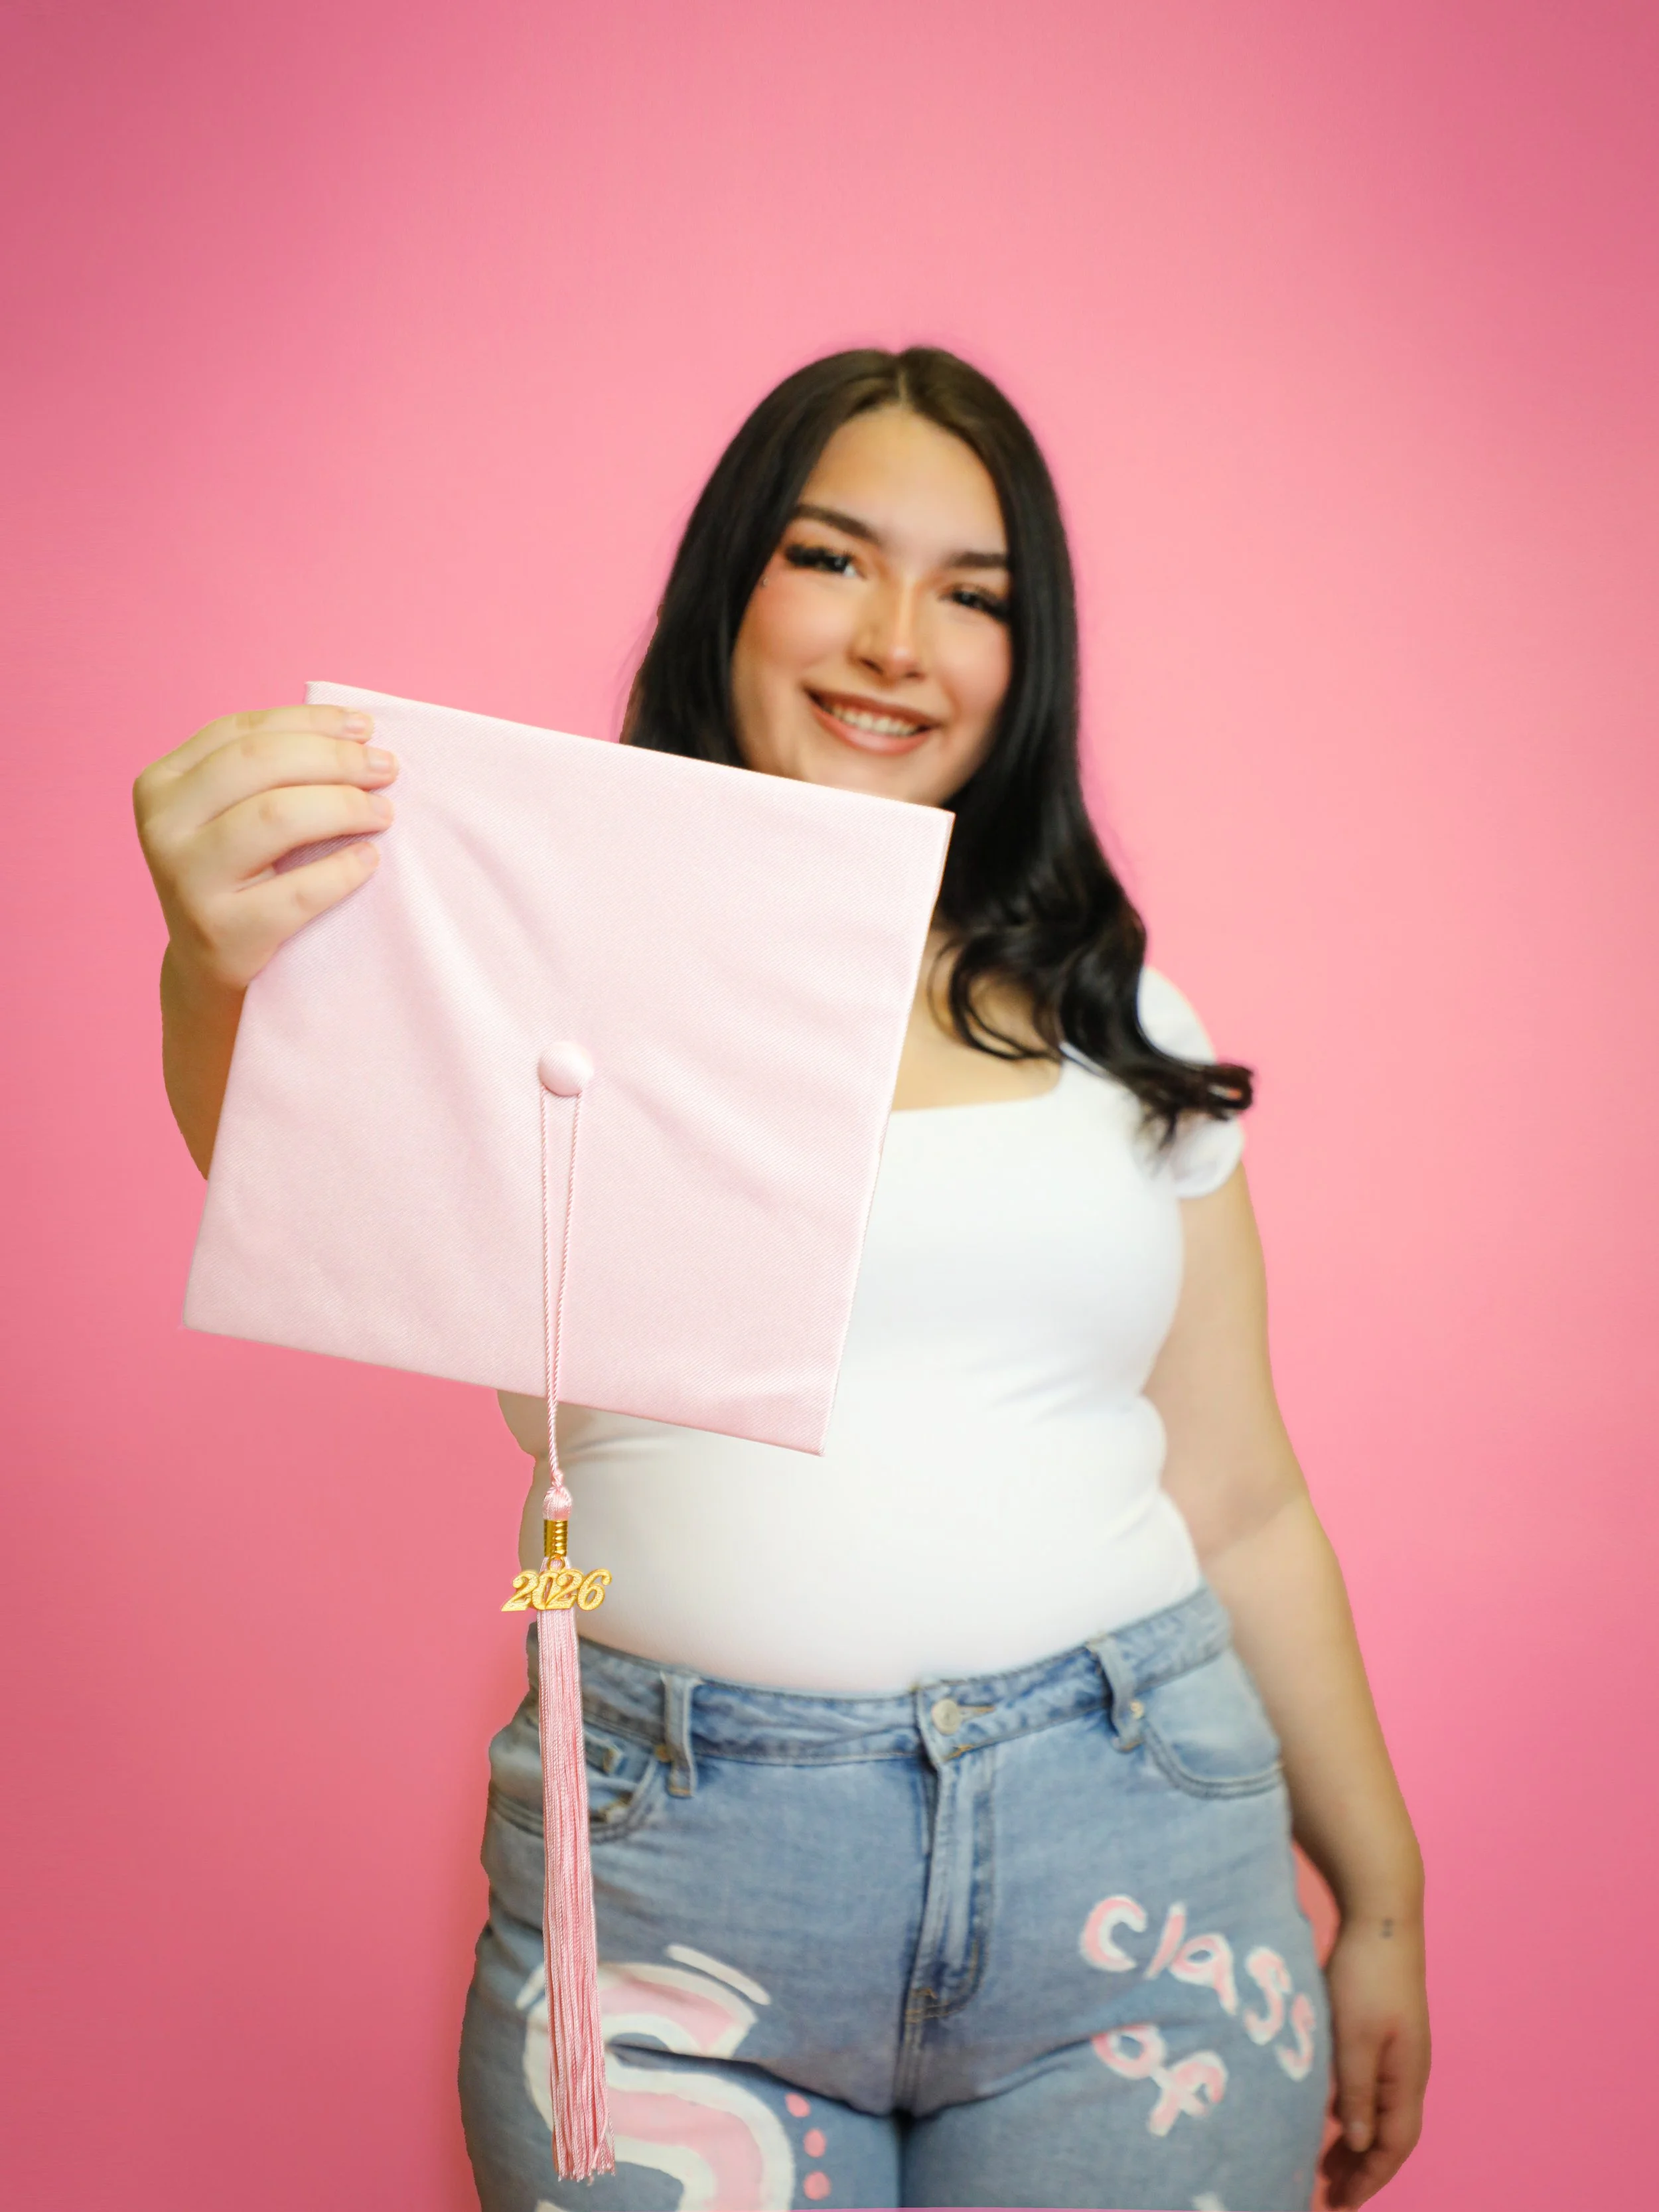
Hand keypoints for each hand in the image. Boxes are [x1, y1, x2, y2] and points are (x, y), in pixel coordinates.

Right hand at [134, 703, 397, 991]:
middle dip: (334, 759)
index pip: (242, 732)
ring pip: (275, 816)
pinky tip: (368, 860)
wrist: (212, 966)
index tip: (365, 728)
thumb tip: (358, 734)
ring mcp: (186, 878)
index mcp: (163, 783)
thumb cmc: (243, 876)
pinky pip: (296, 892)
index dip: (310, 723)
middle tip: (387, 768)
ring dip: (343, 807)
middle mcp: (163, 825)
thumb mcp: (234, 815)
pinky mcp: (219, 930)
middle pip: (259, 764)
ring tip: (383, 814)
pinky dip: (341, 871)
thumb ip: (271, 772)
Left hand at [1320, 1912, 1430, 2205]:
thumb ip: (1356, 2090)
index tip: (1344, 2203)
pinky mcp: (1385, 2031)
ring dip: (1357, 2139)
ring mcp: (1400, 2050)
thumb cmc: (1368, 1975)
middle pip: (1390, 2133)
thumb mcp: (1353, 2037)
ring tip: (1326, 2163)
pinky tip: (1332, 2111)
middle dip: (1363, 2167)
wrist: (1383, 1917)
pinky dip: (1354, 2108)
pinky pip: (1373, 2085)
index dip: (1370, 2177)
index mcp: (1407, 2077)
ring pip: (1380, 2110)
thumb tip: (1360, 2142)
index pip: (1393, 2144)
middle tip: (1330, 2192)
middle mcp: (1410, 2070)